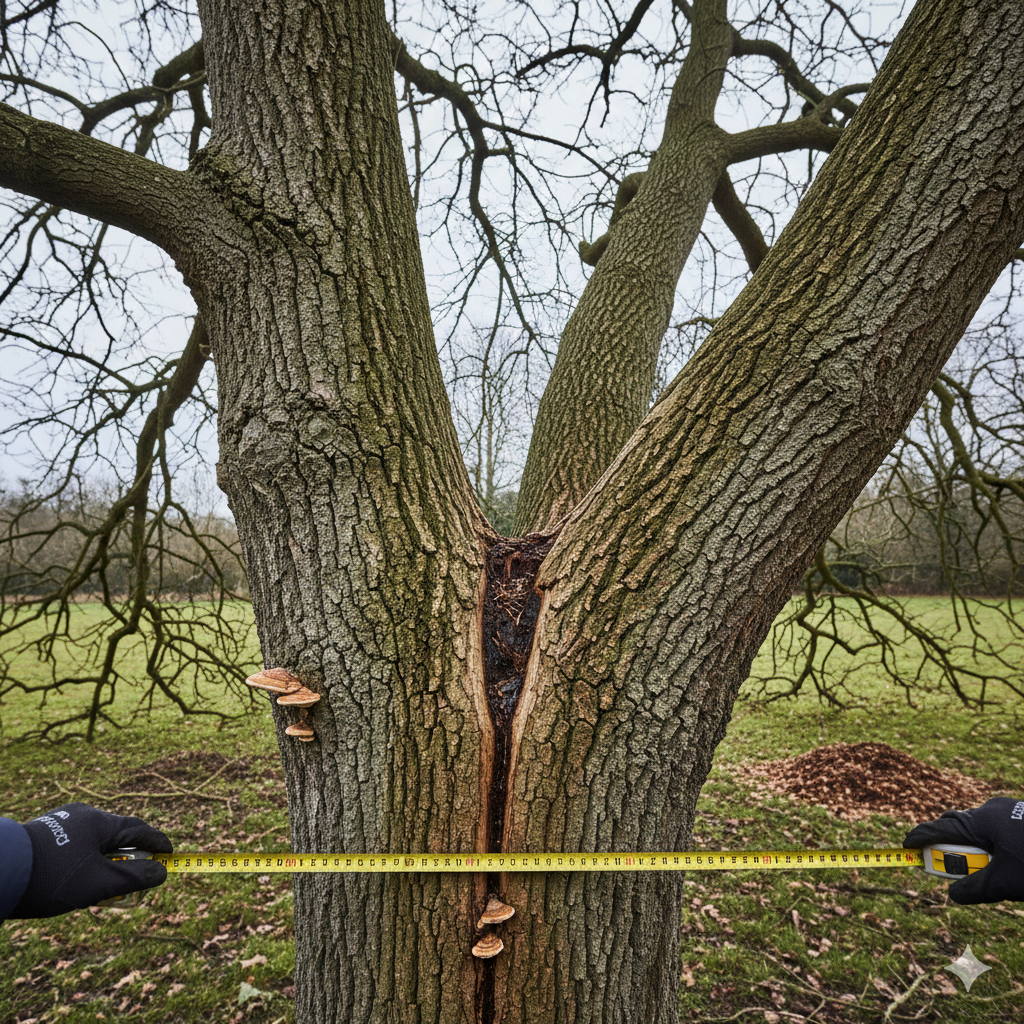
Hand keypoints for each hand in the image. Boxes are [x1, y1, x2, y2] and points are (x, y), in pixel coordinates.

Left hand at [13, 802, 172, 917]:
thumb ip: (134, 878)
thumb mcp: (98, 883)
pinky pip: (76, 844)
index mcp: (100, 821)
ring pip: (94, 842)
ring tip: (100, 886)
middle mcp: (83, 815)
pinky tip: (74, 881)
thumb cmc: (51, 877)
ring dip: (104, 861)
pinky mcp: (45, 832)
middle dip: (128, 857)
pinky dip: (84, 861)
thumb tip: (162, 874)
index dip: (157, 844)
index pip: (140, 830)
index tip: (170, 855)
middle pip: (116, 835)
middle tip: (135, 877)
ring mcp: (62, 822)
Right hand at [903, 797, 1023, 904]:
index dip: (921, 837)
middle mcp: (993, 809)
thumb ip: (975, 889)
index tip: (906, 845)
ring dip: (974, 848)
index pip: (942, 828)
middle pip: (959, 826)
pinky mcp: (1020, 816)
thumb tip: (953, 895)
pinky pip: (995, 829)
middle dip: (949, 845)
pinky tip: (1000, 861)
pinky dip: (991, 845)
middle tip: (944, 866)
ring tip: (983, 870)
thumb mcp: (1006, 883)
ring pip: (979, 828)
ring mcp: (1008, 810)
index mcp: (984, 819)